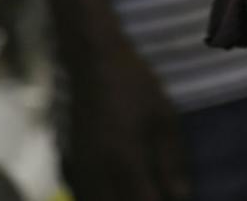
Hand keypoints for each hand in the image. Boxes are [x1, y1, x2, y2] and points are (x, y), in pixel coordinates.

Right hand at [63, 36, 189, 200]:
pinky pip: (81, 193)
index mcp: (125, 164)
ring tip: (138, 191)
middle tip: (153, 194)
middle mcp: (97, 174)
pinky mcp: (66, 162)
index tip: (173, 200)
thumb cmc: (134, 85)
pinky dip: (95, 197)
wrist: (91, 60)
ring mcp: (78, 170)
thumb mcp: (164, 119)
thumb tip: (181, 197)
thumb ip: (172, 163)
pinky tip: (112, 191)